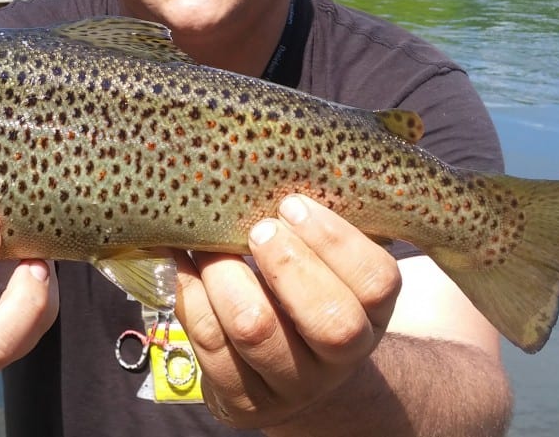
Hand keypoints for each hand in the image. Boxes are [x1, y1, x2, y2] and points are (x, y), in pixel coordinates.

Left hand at [173, 194, 400, 430]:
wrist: (289, 371)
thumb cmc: (305, 291)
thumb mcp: (325, 264)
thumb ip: (311, 225)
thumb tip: (268, 157)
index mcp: (372, 313)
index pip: (376, 281)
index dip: (333, 240)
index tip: (291, 204)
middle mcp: (341, 358)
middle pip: (330, 321)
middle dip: (288, 264)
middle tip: (258, 229)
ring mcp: (292, 385)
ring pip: (256, 330)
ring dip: (225, 275)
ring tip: (209, 244)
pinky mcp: (244, 400)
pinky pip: (209, 344)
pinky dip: (189, 293)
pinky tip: (181, 262)